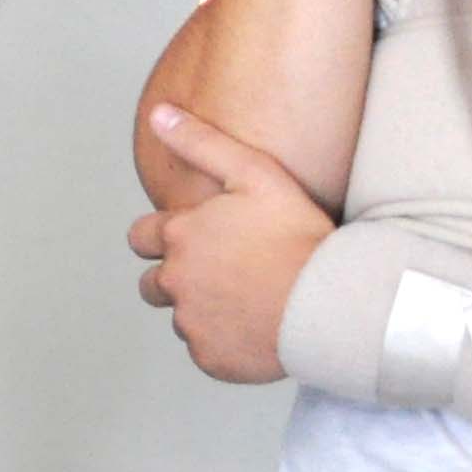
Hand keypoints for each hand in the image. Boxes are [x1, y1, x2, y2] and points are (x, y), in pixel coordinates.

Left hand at [129, 103, 333, 383]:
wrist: (329, 302)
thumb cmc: (298, 236)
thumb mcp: (254, 174)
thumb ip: (201, 142)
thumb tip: (159, 113)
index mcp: (180, 236)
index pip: (141, 238)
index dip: (162, 238)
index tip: (191, 242)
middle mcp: (175, 280)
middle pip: (153, 284)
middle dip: (175, 278)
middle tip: (221, 275)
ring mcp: (191, 323)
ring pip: (182, 318)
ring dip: (203, 310)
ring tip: (247, 300)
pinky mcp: (210, 358)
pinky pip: (206, 350)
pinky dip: (224, 341)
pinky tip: (257, 327)